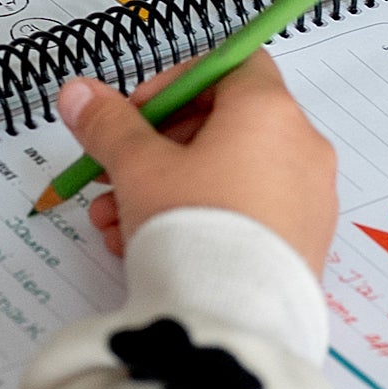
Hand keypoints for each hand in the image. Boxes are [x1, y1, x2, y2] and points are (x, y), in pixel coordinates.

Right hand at [56, 51, 336, 278]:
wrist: (236, 322)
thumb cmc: (191, 227)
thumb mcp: (137, 168)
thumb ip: (107, 125)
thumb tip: (78, 91)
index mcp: (269, 112)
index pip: (231, 66)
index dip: (177, 82)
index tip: (136, 115)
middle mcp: (302, 148)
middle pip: (225, 126)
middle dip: (157, 149)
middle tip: (113, 174)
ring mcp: (309, 201)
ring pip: (229, 177)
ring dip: (166, 190)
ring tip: (114, 224)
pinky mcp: (305, 246)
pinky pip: (248, 216)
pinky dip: (201, 221)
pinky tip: (147, 250)